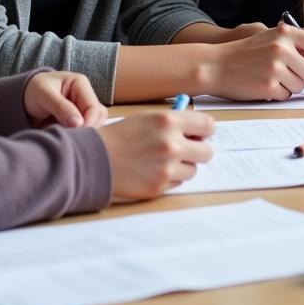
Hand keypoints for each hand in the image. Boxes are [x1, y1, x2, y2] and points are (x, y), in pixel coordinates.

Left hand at [23, 71, 107, 128]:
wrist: (24, 94)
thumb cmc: (34, 90)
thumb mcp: (44, 95)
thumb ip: (61, 107)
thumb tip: (78, 124)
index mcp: (80, 84)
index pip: (94, 107)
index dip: (88, 122)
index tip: (75, 134)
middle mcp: (85, 95)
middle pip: (98, 115)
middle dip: (86, 128)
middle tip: (68, 136)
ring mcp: (82, 106)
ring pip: (94, 123)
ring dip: (81, 132)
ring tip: (63, 134)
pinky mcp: (77, 117)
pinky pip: (83, 128)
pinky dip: (75, 134)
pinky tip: (62, 134)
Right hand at [98, 110, 214, 200]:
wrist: (94, 159)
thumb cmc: (121, 136)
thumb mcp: (149, 118)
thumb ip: (175, 122)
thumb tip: (198, 131)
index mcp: (169, 121)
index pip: (209, 125)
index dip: (205, 131)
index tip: (200, 134)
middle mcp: (172, 144)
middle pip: (207, 152)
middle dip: (198, 151)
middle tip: (186, 150)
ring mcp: (166, 167)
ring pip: (193, 170)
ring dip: (183, 166)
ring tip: (163, 161)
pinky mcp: (159, 186)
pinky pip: (177, 182)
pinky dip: (170, 177)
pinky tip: (153, 171)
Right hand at [206, 24, 303, 100]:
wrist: (216, 65)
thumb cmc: (247, 53)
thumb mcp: (273, 38)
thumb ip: (298, 44)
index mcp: (287, 33)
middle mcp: (282, 48)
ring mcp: (274, 68)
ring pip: (301, 85)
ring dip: (296, 87)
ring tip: (276, 79)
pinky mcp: (267, 86)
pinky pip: (286, 95)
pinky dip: (281, 94)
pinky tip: (266, 86)